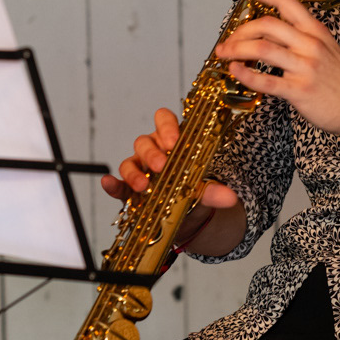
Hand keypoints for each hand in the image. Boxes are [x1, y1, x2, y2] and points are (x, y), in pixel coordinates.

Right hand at [101, 108, 240, 250]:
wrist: (186, 219)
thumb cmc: (192, 191)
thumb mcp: (204, 190)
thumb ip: (214, 192)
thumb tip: (230, 198)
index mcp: (171, 141)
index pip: (163, 120)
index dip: (166, 126)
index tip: (174, 140)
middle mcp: (152, 151)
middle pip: (144, 141)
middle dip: (152, 153)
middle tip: (162, 165)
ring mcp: (138, 170)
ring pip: (129, 162)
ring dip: (134, 172)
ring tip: (143, 185)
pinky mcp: (127, 191)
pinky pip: (117, 185)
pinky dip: (111, 184)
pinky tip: (108, 183)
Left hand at [213, 0, 339, 137]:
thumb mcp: (327, 49)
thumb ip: (301, 39)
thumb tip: (269, 35)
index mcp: (315, 31)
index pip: (285, 1)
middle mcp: (310, 44)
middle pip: (267, 25)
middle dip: (240, 31)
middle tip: (228, 41)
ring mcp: (305, 67)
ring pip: (262, 49)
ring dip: (237, 50)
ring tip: (224, 54)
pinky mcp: (300, 90)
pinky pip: (266, 81)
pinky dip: (245, 74)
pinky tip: (235, 70)